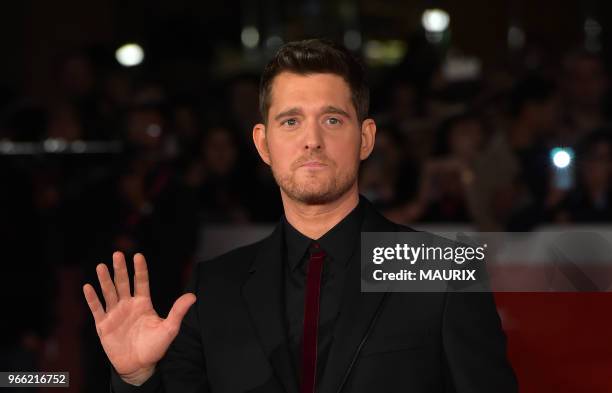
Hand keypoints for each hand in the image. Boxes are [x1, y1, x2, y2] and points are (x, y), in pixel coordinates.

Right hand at [83, 252, 195, 384]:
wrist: (138, 366)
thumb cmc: (154, 347)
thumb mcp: (169, 329)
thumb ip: (178, 312)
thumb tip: (193, 296)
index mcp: (143, 303)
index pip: (141, 282)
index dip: (140, 269)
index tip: (138, 255)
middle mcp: (128, 305)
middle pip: (123, 283)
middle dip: (120, 269)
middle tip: (117, 254)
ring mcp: (115, 314)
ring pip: (109, 293)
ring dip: (105, 280)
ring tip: (101, 266)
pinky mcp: (104, 325)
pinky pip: (97, 309)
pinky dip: (92, 298)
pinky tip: (88, 287)